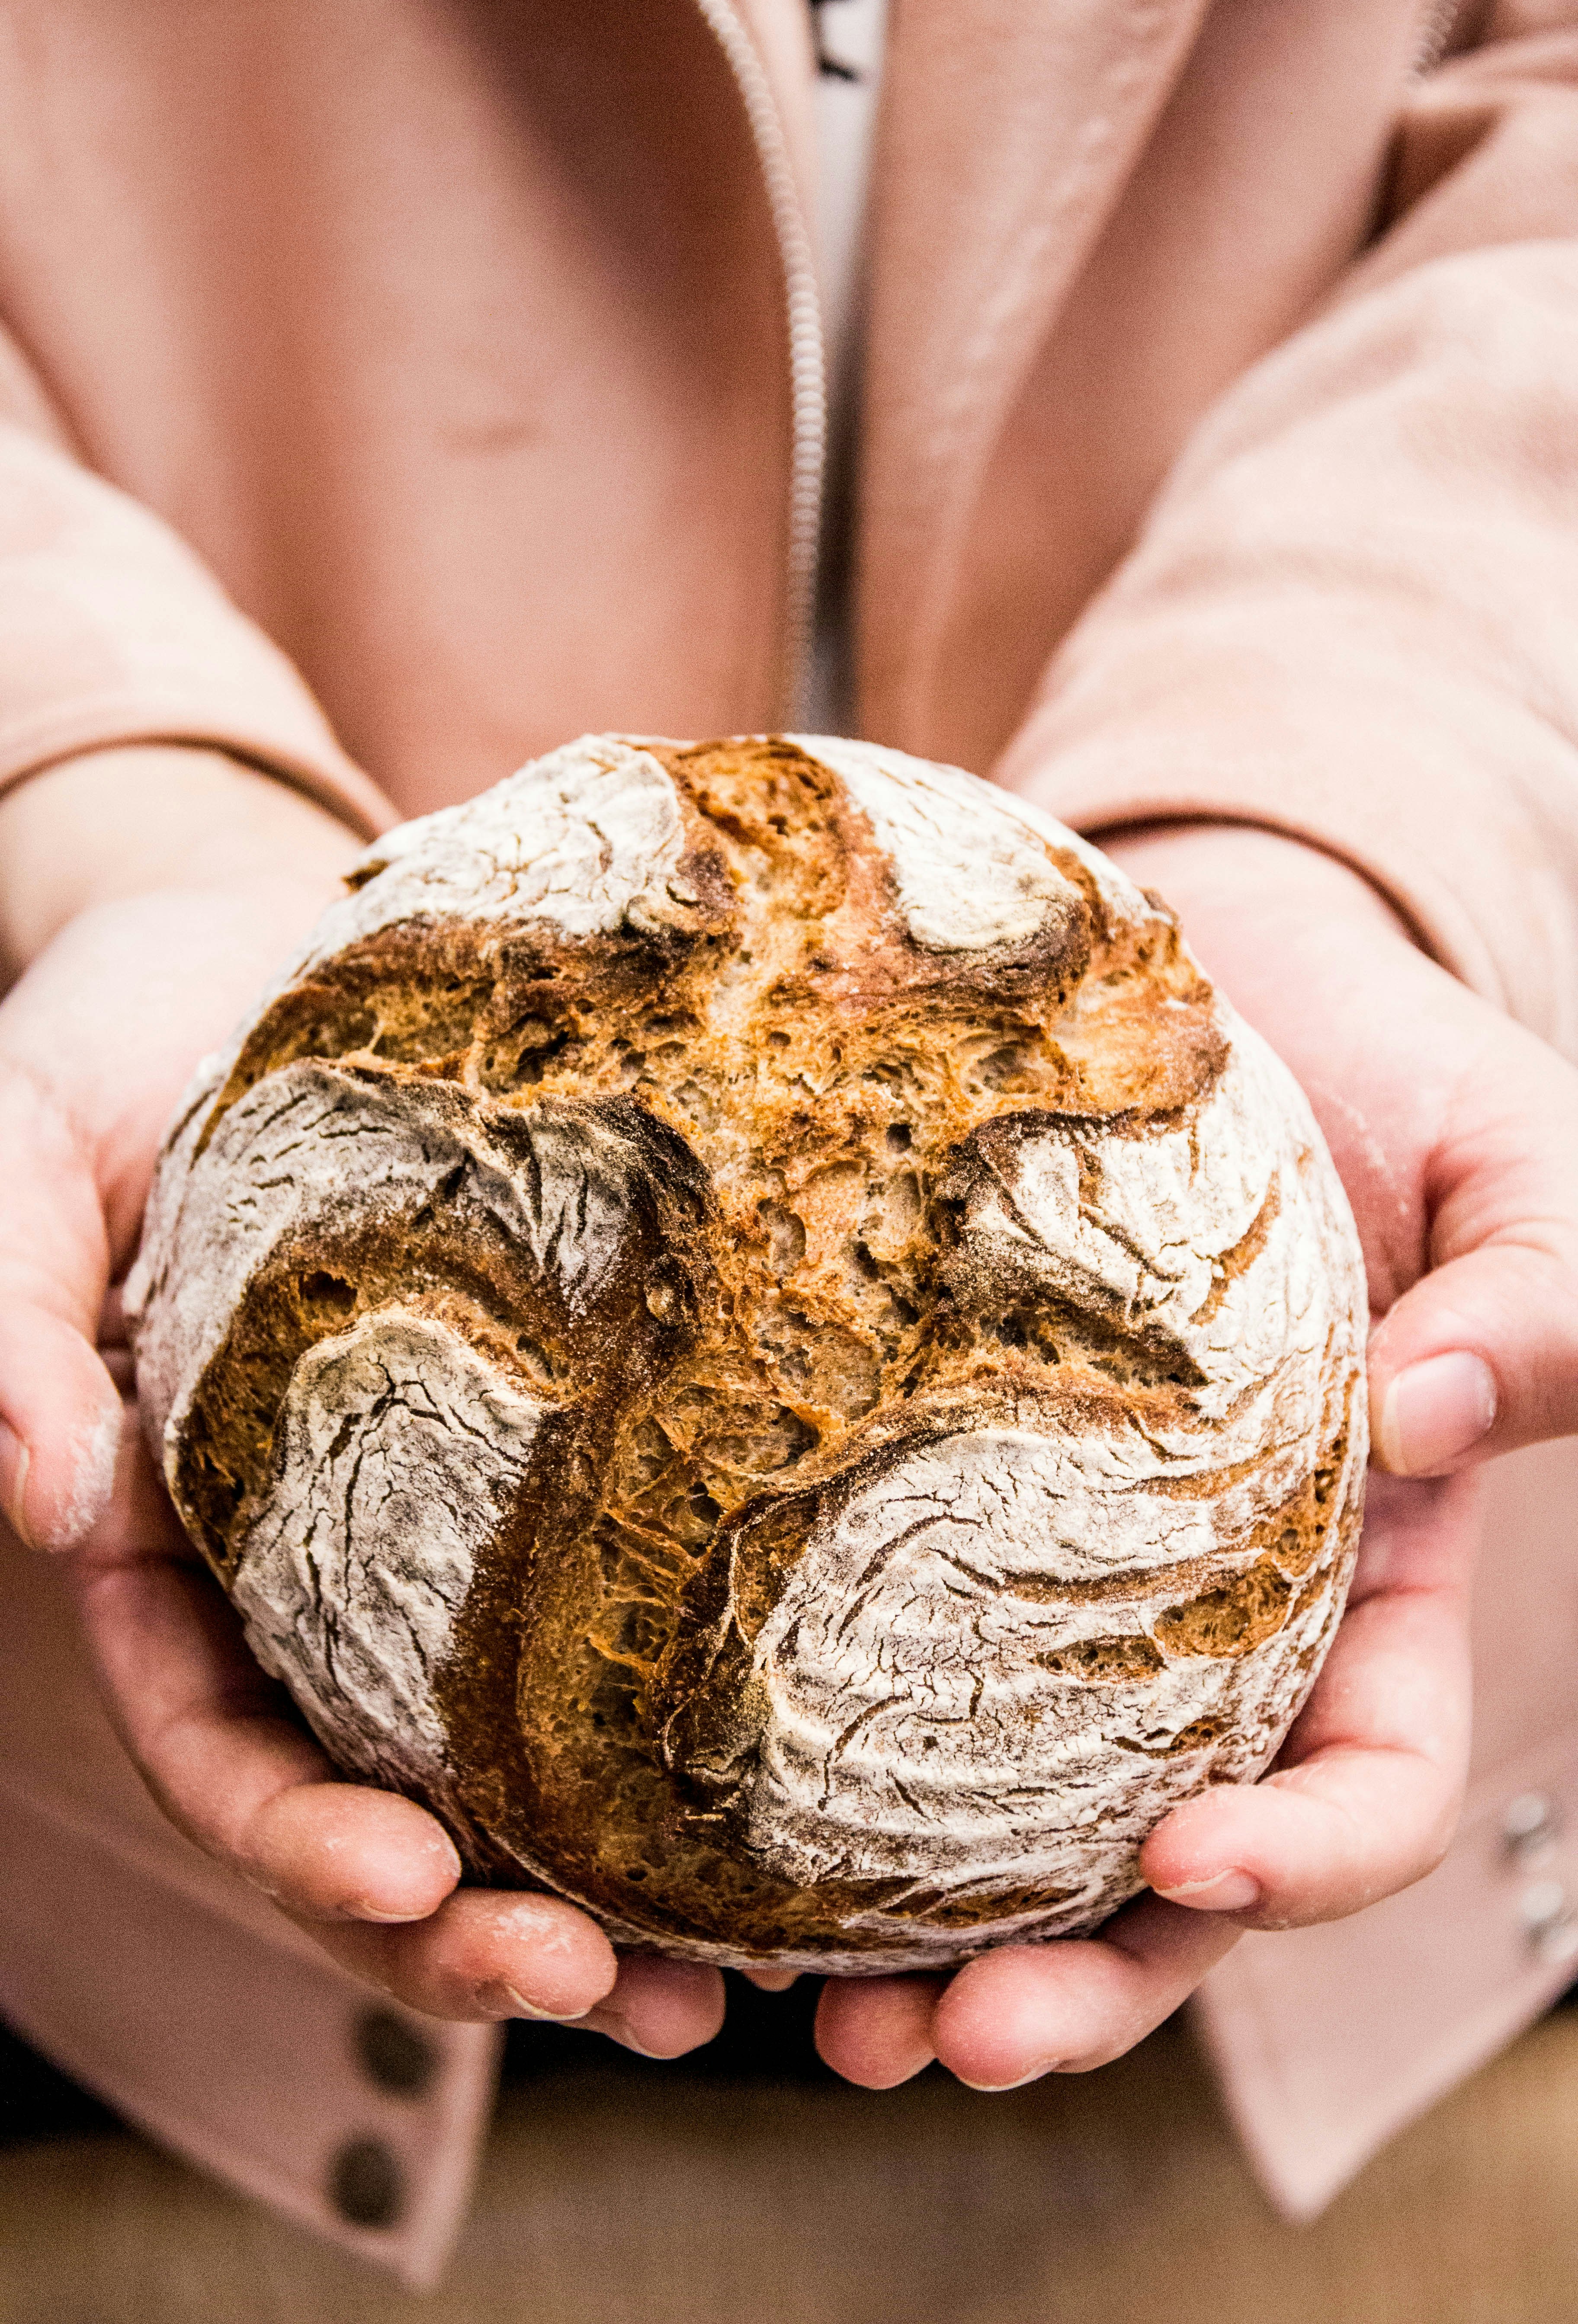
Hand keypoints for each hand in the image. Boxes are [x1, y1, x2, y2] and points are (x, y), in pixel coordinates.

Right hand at [0, 750, 724, 2057]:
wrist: (254, 949)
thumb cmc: (110, 1055)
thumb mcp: (15, 1164)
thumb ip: (1, 1316)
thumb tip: (42, 1503)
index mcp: (177, 1551)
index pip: (222, 1743)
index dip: (300, 1840)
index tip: (408, 1882)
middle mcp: (310, 1575)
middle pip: (383, 1797)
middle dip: (475, 1924)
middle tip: (610, 1995)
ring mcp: (440, 1530)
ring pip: (515, 1755)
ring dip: (609, 1889)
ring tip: (727, 1989)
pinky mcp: (565, 1449)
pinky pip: (623, 1604)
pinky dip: (696, 1721)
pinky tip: (804, 1794)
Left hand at [817, 822, 1577, 2090]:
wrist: (1211, 985)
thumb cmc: (1387, 1076)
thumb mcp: (1514, 1167)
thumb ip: (1539, 1298)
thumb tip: (1429, 1419)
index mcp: (1372, 1584)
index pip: (1366, 1780)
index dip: (1300, 1861)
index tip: (1185, 1868)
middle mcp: (1212, 1625)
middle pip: (1164, 1873)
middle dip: (1079, 1983)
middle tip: (950, 2044)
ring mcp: (1057, 1581)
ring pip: (1008, 1819)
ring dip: (924, 1939)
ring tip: (810, 2012)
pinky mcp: (919, 1505)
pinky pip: (866, 1652)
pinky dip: (798, 1762)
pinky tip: (698, 1820)